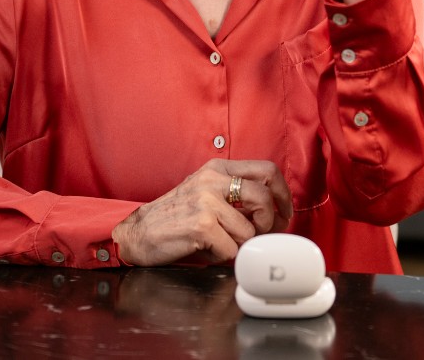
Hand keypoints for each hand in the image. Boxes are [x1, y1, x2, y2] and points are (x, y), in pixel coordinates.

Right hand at [112, 159, 292, 265]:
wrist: (138, 233)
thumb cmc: (176, 216)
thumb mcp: (206, 191)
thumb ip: (236, 193)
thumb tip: (274, 210)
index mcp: (218, 168)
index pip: (267, 170)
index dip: (283, 193)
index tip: (284, 212)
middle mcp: (212, 180)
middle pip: (264, 197)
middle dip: (269, 222)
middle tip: (262, 234)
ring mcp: (206, 202)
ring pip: (249, 231)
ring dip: (240, 244)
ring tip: (222, 243)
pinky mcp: (201, 226)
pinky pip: (231, 249)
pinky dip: (224, 256)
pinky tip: (209, 250)